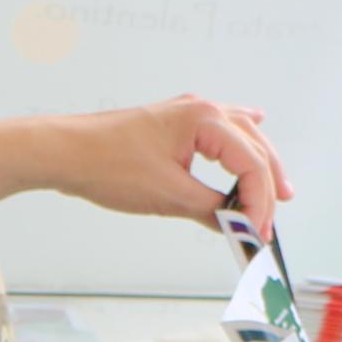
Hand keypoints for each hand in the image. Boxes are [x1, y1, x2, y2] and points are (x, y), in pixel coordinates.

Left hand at [58, 94, 290, 231]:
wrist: (64, 152)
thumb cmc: (107, 165)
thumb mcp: (168, 195)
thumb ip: (211, 209)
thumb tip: (238, 224)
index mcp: (205, 119)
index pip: (251, 163)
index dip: (260, 201)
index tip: (258, 231)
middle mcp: (202, 110)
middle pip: (253, 147)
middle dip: (266, 184)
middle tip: (273, 218)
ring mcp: (187, 114)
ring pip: (241, 137)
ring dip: (258, 164)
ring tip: (276, 189)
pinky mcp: (174, 124)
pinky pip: (221, 128)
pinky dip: (239, 138)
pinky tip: (255, 124)